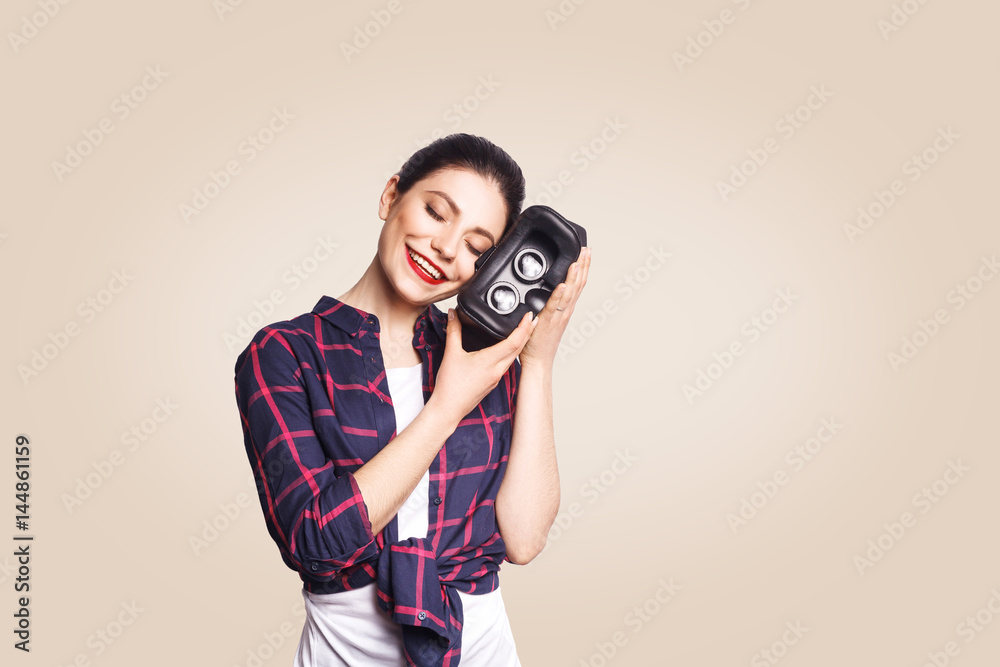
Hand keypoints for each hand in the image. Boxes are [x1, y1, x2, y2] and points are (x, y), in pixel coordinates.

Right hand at [430, 307, 537, 424]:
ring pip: (514, 357)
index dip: (524, 327)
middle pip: (519, 348)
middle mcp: (497, 370)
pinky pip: (507, 364)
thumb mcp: (451, 354)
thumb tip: (453, 314)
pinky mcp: (493, 382)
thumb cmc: (450, 386)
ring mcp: (497, 377)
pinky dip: (512, 353)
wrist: (449, 409)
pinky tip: (508, 348)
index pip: (514, 342)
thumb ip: (453, 330)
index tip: (529, 316)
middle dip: (528, 332)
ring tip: (524, 330)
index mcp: (490, 361)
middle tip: (533, 319)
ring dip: (521, 343)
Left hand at [519, 246, 590, 369]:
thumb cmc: (538, 344)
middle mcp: (566, 311)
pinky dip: (559, 294)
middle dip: (583, 265)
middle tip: (586, 249)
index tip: (585, 253)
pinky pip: (554, 305)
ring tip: (577, 260)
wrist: (538, 362)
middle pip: (578, 284)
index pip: (578, 284)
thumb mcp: (547, 319)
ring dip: (574, 275)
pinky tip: (562, 284)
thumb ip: (548, 305)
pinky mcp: (548, 321)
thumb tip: (545, 291)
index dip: (583, 268)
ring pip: (570, 292)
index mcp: (566, 309)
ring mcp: (558, 316)